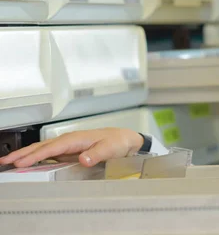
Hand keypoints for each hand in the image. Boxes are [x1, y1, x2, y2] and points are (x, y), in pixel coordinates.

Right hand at [0, 128, 143, 167]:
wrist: (124, 139)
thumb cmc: (117, 141)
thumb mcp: (111, 148)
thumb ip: (97, 154)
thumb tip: (84, 158)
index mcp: (77, 138)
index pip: (53, 147)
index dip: (37, 155)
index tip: (22, 162)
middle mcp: (70, 140)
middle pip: (42, 146)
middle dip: (23, 153)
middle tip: (6, 161)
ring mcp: (68, 145)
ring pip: (43, 149)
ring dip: (25, 154)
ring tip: (9, 161)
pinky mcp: (68, 151)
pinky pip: (48, 153)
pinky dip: (35, 157)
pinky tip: (27, 163)